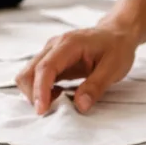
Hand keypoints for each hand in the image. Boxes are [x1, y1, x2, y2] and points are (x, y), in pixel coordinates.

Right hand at [16, 24, 139, 114]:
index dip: (40, 90)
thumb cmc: (117, 48)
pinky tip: (59, 94)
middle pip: (29, 71)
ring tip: (57, 101)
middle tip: (50, 110)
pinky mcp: (51, 60)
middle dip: (33, 94)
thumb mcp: (113, 68)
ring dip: (35, 92)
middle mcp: (54, 46)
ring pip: (28, 74)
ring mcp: (50, 52)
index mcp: (69, 44)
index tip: (42, 110)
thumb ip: (96, 86)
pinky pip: (36, 76)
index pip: (46, 68)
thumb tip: (80, 106)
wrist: (116, 34)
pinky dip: (41, 90)